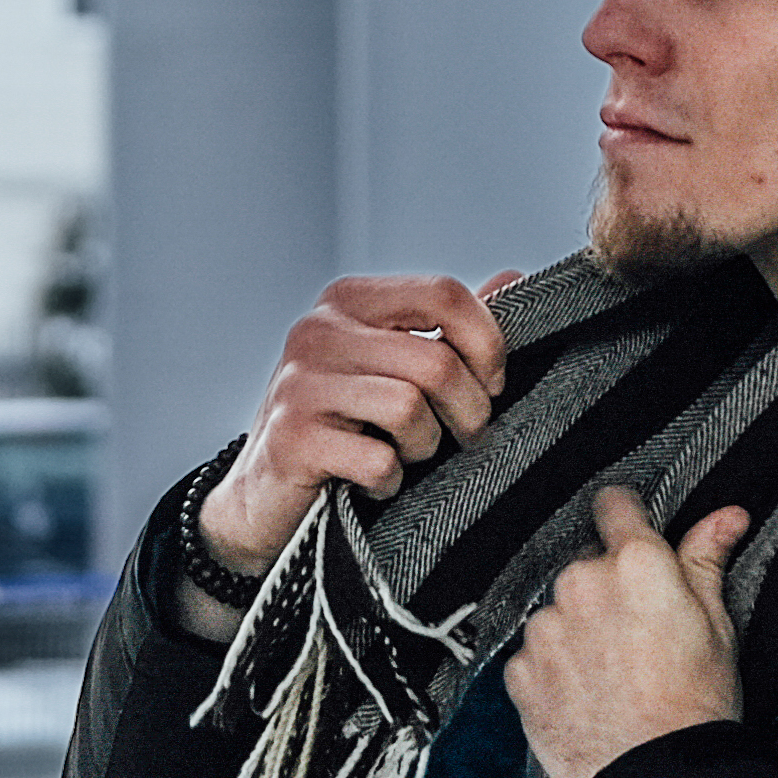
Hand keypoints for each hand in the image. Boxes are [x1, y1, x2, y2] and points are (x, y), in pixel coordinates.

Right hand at [200, 269, 518, 575]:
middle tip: (462, 435)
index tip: (493, 382)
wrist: (264, 498)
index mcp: (351, 300)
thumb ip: (449, 325)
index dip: (487, 342)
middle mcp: (319, 330)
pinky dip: (390, 480)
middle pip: (437, 361)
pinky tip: (373, 481)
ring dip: (425, 446)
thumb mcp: (394, 365)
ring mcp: (299, 383)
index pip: (443, 293)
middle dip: (469, 411)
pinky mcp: (291, 438)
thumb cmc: (344, 425)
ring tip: (406, 454)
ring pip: (410, 408)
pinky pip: (378, 460)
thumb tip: (512, 279)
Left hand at [501, 484, 747, 777]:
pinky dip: (553, 670)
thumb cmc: (696, 705)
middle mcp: (582, 583)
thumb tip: (727, 516)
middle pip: (587, 566)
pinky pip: (534, 656)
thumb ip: (707, 560)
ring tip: (611, 674)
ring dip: (576, 631)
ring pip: (558, 612)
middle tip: (636, 634)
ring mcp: (545, 628)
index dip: (625, 519)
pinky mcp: (520, 671)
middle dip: (606, 590)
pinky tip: (586, 695)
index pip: (615, 506)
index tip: (629, 535)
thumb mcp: (718, 626)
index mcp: (638, 563)